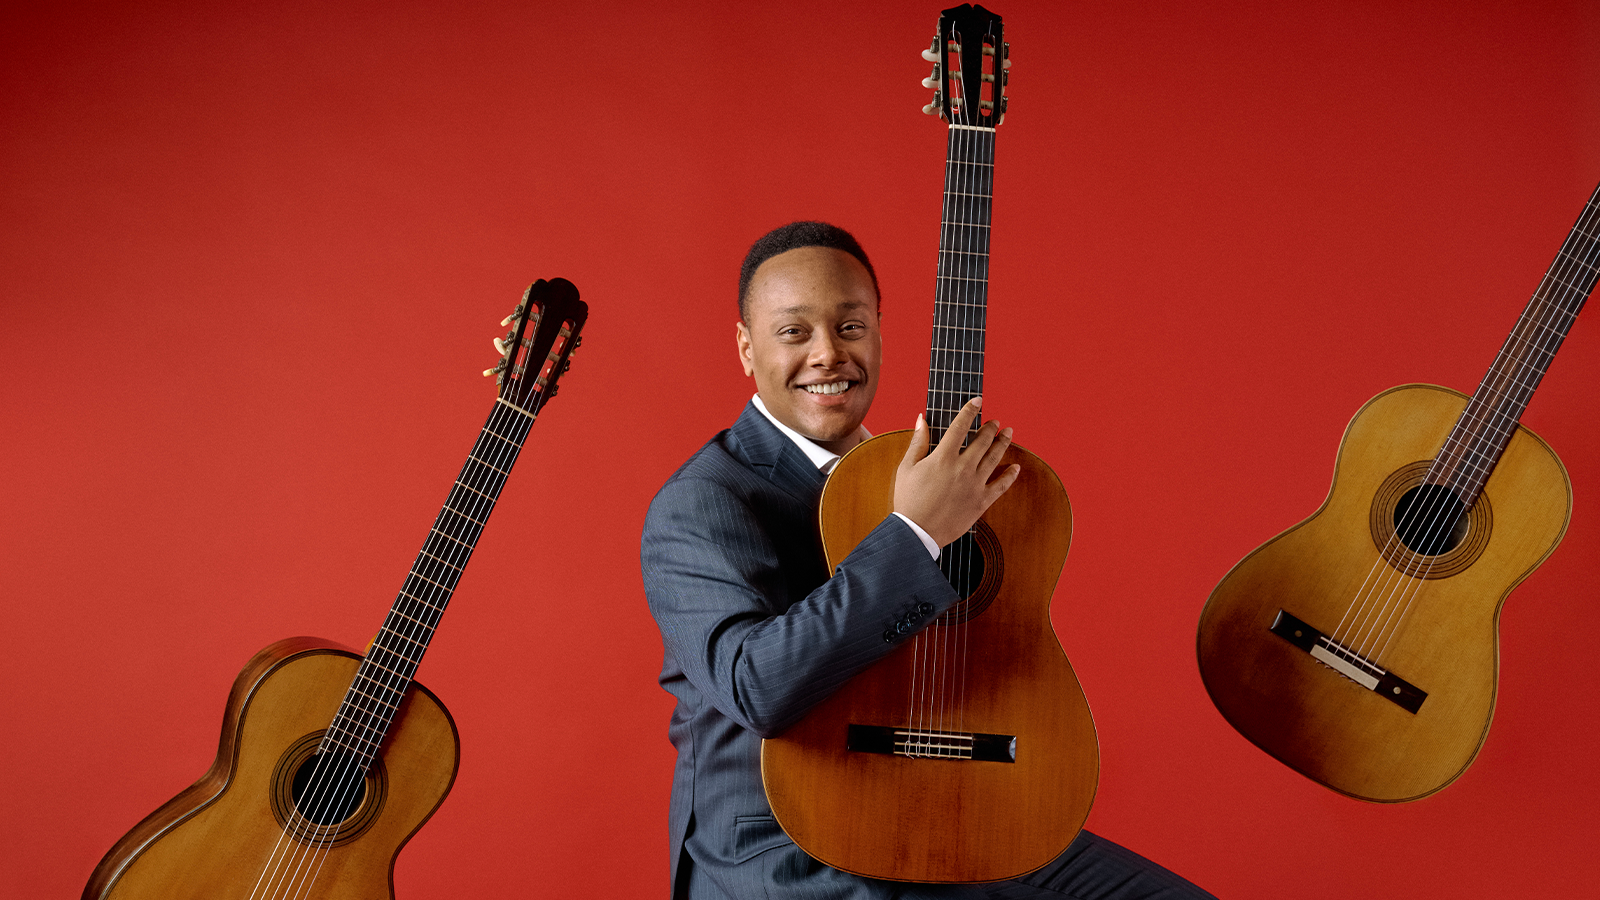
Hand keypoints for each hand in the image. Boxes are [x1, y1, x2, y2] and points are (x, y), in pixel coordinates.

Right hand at [892, 397, 1020, 546]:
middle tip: (996, 421)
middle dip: (990, 427)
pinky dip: (1010, 475)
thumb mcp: (906, 468)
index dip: (970, 410)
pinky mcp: (981, 502)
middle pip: (982, 441)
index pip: (960, 426)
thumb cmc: (908, 500)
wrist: (918, 532)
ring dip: (1003, 443)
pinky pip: (1001, 486)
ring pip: (994, 458)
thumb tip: (921, 419)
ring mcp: (975, 485)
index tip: (978, 400)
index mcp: (943, 458)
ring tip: (1008, 433)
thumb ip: (917, 442)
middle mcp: (962, 468)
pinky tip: (1016, 467)